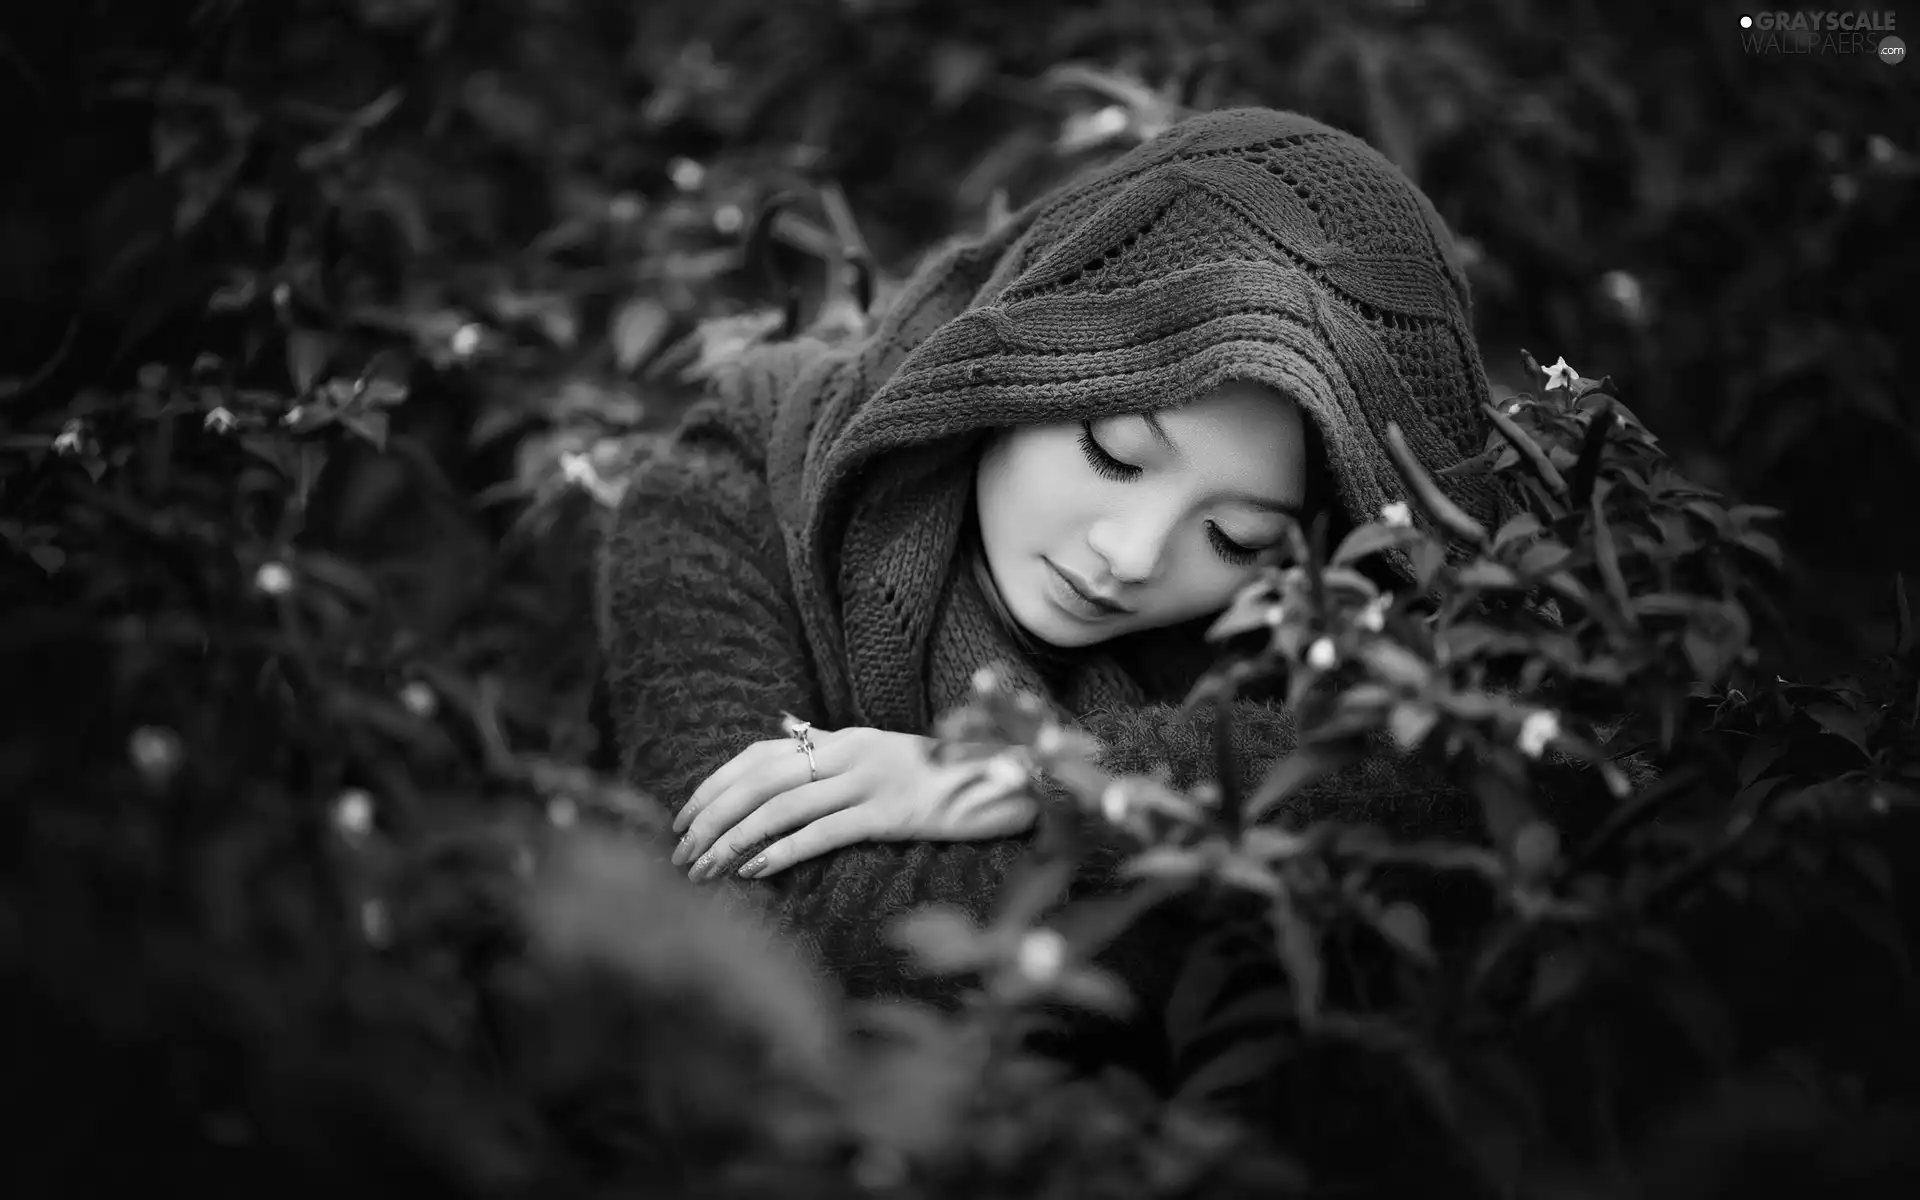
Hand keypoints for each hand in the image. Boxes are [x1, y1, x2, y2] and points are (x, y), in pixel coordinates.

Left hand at [670, 725, 1038, 881]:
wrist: (1005, 782)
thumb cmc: (940, 778)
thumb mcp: (881, 754)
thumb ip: (834, 749)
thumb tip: (786, 731)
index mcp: (842, 739)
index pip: (758, 755)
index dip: (714, 784)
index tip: (681, 818)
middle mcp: (850, 752)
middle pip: (759, 780)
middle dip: (710, 817)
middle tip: (679, 854)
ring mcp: (871, 781)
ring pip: (782, 807)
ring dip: (734, 839)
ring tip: (703, 870)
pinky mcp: (892, 813)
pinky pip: (825, 831)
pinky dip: (784, 850)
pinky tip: (753, 870)